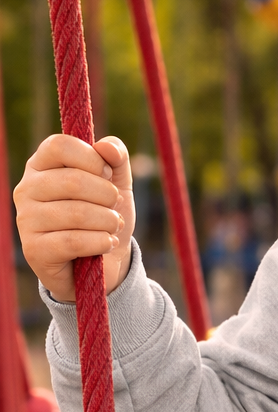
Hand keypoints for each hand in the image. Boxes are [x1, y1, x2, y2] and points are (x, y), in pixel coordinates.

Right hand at [15, 134, 134, 302]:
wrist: (102, 265)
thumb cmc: (104, 216)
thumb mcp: (117, 184)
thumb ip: (117, 158)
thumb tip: (107, 147)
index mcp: (41, 165)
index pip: (60, 146)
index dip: (92, 159)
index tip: (107, 175)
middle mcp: (27, 189)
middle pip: (73, 180)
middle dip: (107, 195)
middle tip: (116, 207)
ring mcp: (26, 220)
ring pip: (76, 213)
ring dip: (108, 221)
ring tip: (114, 226)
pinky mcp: (34, 250)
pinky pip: (73, 241)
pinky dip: (100, 242)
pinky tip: (107, 243)